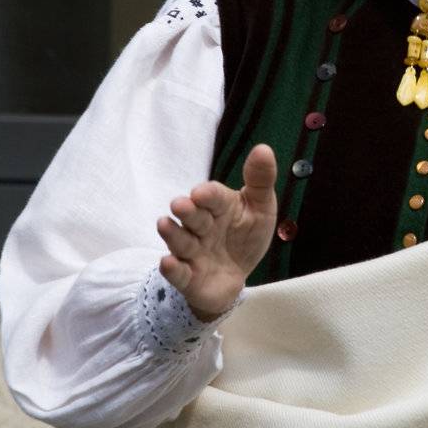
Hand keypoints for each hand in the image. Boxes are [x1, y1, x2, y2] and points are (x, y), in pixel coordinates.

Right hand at [157, 143, 277, 320]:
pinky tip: (167, 262)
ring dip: (173, 234)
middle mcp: (202, 227)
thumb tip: (263, 148)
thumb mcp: (261, 208)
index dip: (208, 195)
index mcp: (219, 207)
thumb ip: (260, 180)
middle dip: (187, 211)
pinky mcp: (189, 278)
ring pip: (181, 242)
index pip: (213, 197)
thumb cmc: (246, 235)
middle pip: (193, 217)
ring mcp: (193, 253)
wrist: (236, 275)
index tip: (201, 193)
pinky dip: (172, 269)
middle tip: (181, 205)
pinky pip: (179, 274)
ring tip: (164, 224)